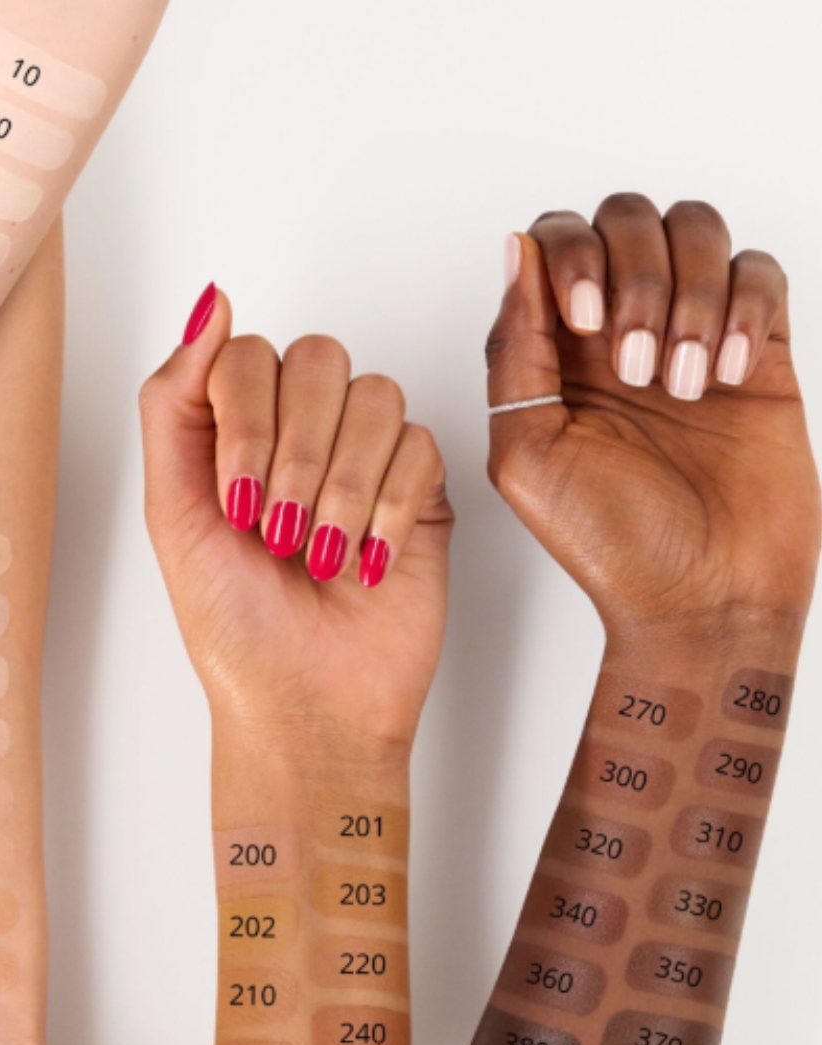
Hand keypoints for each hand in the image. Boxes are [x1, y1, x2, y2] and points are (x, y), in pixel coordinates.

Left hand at [139, 287, 452, 748]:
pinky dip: (389, 511)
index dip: (246, 418)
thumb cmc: (235, 630)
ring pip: (376, 396)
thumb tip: (209, 302)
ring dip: (343, 487)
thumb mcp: (172, 514)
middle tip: (279, 533)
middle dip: (297, 453)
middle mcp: (303, 434)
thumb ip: (174, 403)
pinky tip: (367, 564)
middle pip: (319, 359)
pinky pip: (421, 447)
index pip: (248, 354)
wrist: (306, 707)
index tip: (236, 499)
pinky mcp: (421, 492)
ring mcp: (366, 458)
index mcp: (237, 433)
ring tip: (322, 557)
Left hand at [488, 195, 820, 626]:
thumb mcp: (527, 455)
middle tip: (636, 366)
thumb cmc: (610, 542)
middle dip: (633, 276)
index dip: (569, 257)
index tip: (582, 323)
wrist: (702, 596)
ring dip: (690, 295)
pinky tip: (725, 376)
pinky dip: (744, 309)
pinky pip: (759, 272)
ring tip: (685, 385)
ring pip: (696, 231)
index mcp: (555, 353)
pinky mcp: (757, 350)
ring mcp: (691, 334)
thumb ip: (514, 353)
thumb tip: (516, 253)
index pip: (554, 242)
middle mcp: (619, 331)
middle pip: (626, 218)